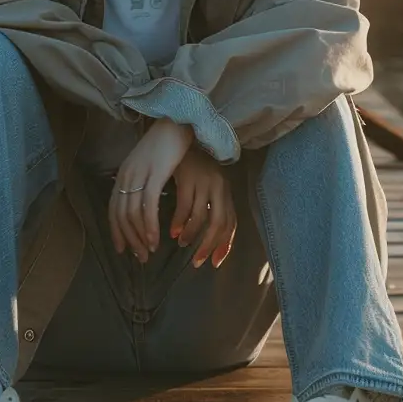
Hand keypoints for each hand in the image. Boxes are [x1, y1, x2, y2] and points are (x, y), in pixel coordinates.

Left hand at [109, 117, 193, 261]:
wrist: (177, 118)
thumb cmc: (166, 142)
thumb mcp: (147, 163)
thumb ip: (140, 180)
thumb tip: (138, 202)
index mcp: (123, 174)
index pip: (113, 211)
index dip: (117, 233)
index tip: (124, 250)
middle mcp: (126, 176)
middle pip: (121, 216)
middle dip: (130, 240)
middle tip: (140, 257)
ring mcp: (139, 174)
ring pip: (133, 214)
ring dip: (140, 236)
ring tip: (149, 251)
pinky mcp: (155, 173)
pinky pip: (148, 205)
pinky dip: (150, 225)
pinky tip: (155, 237)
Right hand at [169, 143, 237, 269]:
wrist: (182, 138)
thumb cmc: (194, 168)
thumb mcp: (206, 189)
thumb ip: (208, 210)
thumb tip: (208, 241)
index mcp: (226, 192)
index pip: (231, 223)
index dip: (224, 245)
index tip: (215, 263)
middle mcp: (219, 187)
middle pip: (219, 223)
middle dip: (208, 245)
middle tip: (197, 261)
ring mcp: (205, 181)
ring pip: (201, 216)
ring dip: (191, 234)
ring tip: (181, 242)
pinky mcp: (189, 177)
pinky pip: (185, 205)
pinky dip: (179, 221)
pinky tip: (171, 230)